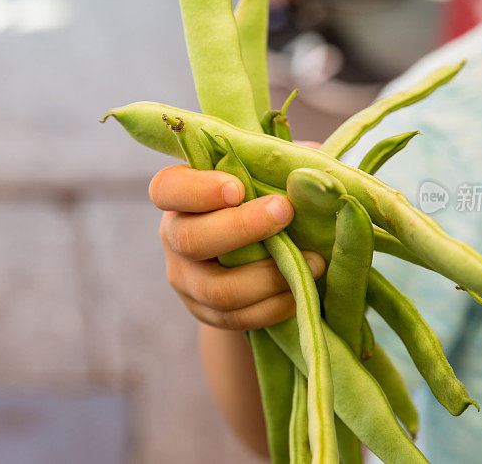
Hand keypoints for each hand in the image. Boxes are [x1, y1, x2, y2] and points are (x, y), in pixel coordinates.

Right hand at [149, 163, 324, 330]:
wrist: (257, 249)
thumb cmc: (263, 195)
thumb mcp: (267, 171)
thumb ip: (281, 163)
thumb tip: (311, 175)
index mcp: (180, 195)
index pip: (167, 189)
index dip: (198, 190)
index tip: (238, 188)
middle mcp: (174, 236)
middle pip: (191, 240)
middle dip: (242, 228)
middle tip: (285, 212)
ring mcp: (187, 279)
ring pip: (216, 289)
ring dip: (268, 277)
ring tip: (313, 261)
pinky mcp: (205, 312)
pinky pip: (236, 317)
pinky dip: (272, 306)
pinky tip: (301, 289)